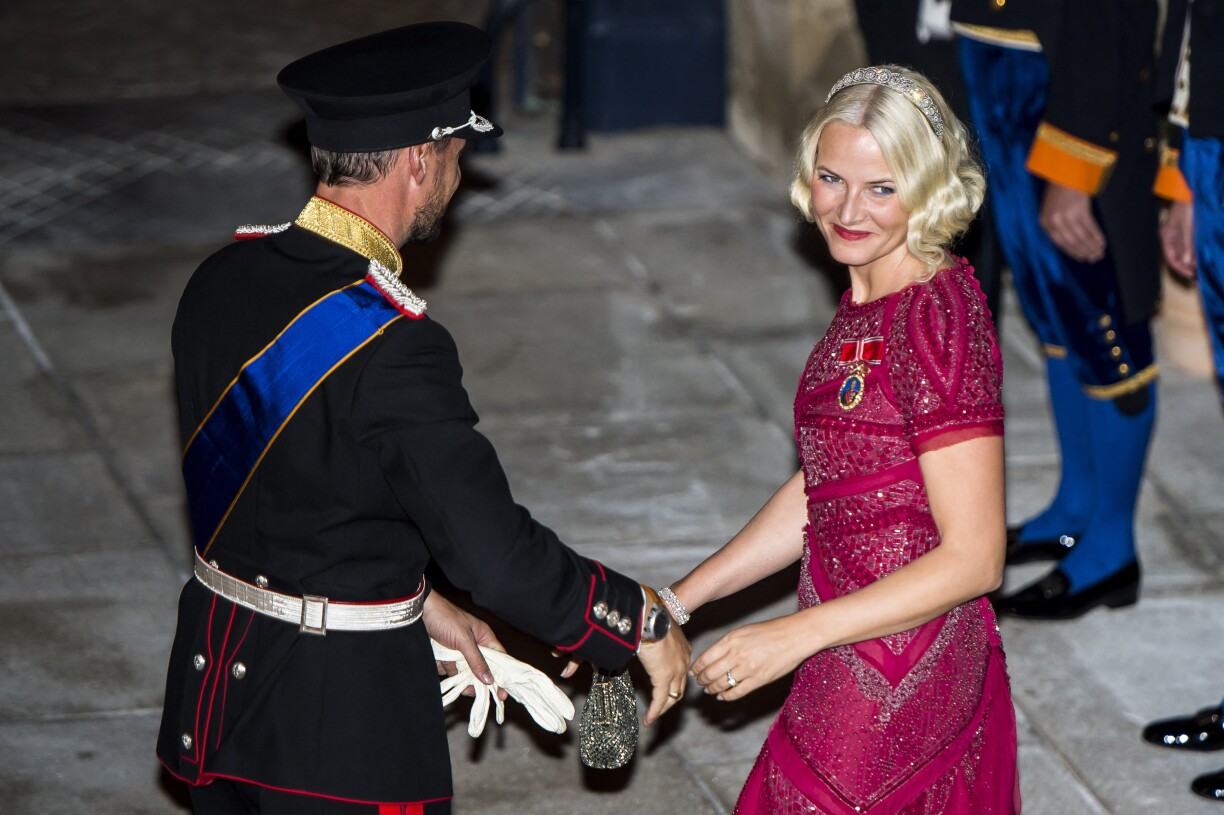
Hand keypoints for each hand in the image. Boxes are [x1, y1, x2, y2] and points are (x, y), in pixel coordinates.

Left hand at [422, 590, 506, 699]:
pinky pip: (448, 670)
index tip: (502, 694)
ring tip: (450, 668)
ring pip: (463, 672)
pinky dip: (443, 667)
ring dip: (456, 673)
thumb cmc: (445, 619)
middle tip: (470, 690)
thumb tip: (490, 680)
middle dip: (474, 679)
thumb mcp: (464, 640)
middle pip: (480, 670)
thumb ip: (477, 660)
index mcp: (484, 637)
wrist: (418, 614)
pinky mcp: (445, 657)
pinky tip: (438, 658)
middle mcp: (473, 646)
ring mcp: (459, 652)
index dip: (502, 676)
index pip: (499, 659)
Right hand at [635, 625, 691, 725]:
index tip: (666, 689)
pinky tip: (648, 720)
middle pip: (680, 687)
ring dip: (663, 708)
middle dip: (670, 699)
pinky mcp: (664, 677)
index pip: (681, 671)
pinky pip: (660, 699)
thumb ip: (651, 640)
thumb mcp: (654, 630)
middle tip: (661, 707)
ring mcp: (676, 671)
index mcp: (683, 649)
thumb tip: (638, 638)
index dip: (674, 682)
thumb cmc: (650, 617)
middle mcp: (684, 661)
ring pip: (672, 696)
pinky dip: (655, 711)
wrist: (650, 617)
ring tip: (653, 717)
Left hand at [690, 616, 808, 700]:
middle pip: (710, 673)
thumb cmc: (770, 631)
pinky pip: (736, 693)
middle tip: (699, 683)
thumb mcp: (743, 631)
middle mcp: (736, 654)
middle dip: (702, 680)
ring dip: (712, 689)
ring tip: (709, 690)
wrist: (794, 636)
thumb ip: (727, 644)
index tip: (693, 672)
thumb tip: (712, 657)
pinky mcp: (759, 680)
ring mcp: (747, 669)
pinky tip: (722, 696)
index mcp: (731, 640)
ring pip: (721, 684)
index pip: (705, 658)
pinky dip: (726, 696)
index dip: (696, 668)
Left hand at [1039, 182, 1105, 262]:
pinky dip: (1096, 236)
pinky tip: (1102, 242)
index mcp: (1045, 223)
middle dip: (1084, 252)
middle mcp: (1054, 222)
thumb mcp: (1051, 210)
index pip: (1060, 244)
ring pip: (1081, 237)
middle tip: (1094, 259)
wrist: (1065, 173)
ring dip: (1092, 246)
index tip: (1082, 258)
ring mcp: (1067, 217)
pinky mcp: (1079, 211)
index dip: (1073, 252)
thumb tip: (1071, 244)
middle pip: (1072, 242)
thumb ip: (1057, 226)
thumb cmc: (1059, 192)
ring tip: (1099, 253)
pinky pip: (1090, 228)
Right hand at [1160, 200, 1195, 279]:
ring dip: (1190, 261)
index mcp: (1166, 237)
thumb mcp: (1188, 227)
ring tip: (1200, 269)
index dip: (1179, 268)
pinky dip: (1193, 253)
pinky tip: (1200, 259)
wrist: (1191, 193)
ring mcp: (1177, 235)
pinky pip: (1188, 247)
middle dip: (1186, 266)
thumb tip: (1188, 262)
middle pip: (1176, 257)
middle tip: (1197, 275)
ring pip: (1183, 253)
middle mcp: (1170, 238)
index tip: (1190, 275)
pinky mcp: (1185, 232)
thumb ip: (1187, 245)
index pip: (1170, 258)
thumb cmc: (1187, 208)